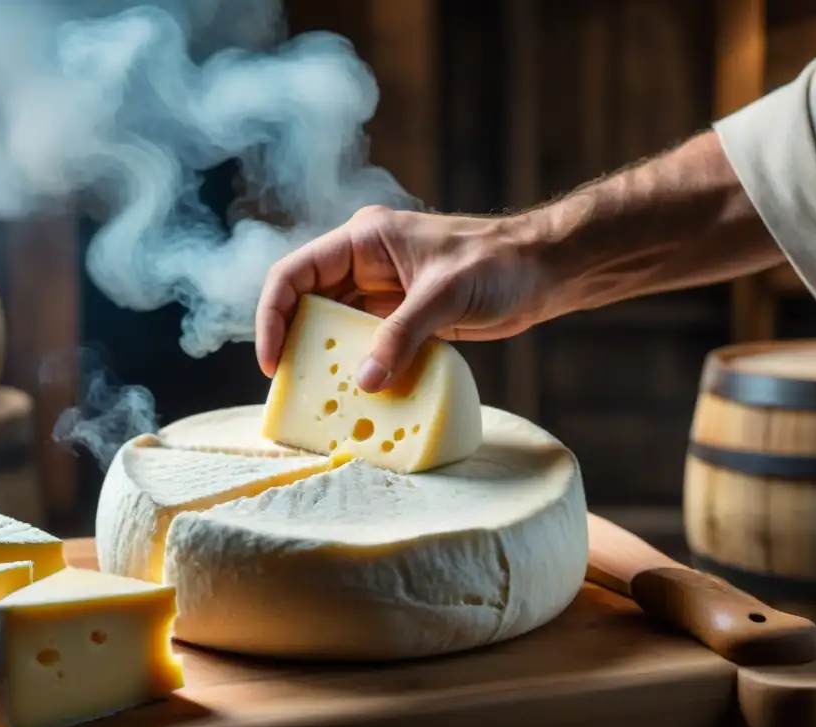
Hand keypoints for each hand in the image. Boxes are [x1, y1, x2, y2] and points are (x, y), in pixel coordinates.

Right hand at [255, 205, 544, 392]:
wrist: (542, 272)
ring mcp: (381, 293)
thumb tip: (364, 382)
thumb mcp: (445, 296)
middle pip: (306, 304)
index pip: (294, 273)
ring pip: (333, 328)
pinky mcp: (401, 318)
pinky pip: (364, 345)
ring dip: (326, 361)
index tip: (273, 361)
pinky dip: (358, 369)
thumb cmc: (498, 265)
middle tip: (291, 388)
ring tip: (319, 398)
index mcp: (364, 240)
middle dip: (294, 344)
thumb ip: (401, 337)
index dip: (273, 316)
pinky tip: (357, 395)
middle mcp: (364, 265)